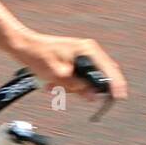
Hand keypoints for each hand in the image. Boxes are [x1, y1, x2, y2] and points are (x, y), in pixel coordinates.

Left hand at [12, 31, 127, 100]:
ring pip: (87, 80)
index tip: (120, 97)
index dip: (116, 85)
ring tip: (53, 85)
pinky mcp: (75, 61)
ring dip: (71, 88)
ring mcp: (82, 56)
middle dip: (85, 89)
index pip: (109, 70)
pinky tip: (51, 83)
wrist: (25, 47)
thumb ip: (77, 87)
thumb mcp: (59, 76)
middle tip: (66, 90)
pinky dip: (66, 85)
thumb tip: (93, 96)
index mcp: (88, 51)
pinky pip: (77, 79)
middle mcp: (89, 51)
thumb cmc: (39, 57)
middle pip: (100, 76)